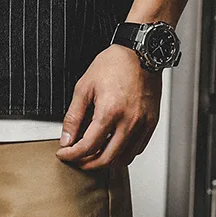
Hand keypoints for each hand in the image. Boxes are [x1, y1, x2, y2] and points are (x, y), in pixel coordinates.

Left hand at [56, 44, 161, 169]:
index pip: (88, 146)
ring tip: (93, 154)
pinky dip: (123, 153)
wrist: (140, 52)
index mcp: (109, 112)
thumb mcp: (85, 86)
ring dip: (106, 162)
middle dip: (87, 164)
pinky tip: (113, 145)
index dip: (72, 154)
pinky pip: (138, 149)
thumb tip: (66, 138)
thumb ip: (74, 116)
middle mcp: (128, 122)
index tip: (64, 154)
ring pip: (124, 159)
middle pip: (106, 159)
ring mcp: (142, 124)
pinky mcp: (151, 123)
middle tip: (76, 159)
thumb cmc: (113, 64)